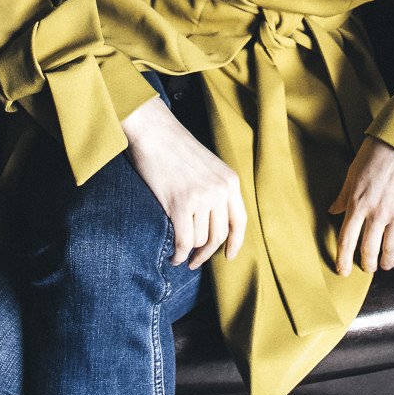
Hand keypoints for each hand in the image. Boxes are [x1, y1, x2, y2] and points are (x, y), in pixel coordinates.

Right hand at [122, 97, 246, 269]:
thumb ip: (217, 190)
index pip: (239, 221)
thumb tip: (215, 226)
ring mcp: (201, 197)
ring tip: (179, 251)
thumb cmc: (175, 149)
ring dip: (189, 251)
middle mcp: (220, 190)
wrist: (154, 132)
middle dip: (206, 253)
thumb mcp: (208, 167)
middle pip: (218, 236)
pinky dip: (178, 255)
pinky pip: (184, 242)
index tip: (228, 257)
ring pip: (199, 240)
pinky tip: (173, 257)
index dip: (235, 243)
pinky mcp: (180, 204)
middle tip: (195, 262)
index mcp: (230, 180)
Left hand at [329, 137, 393, 275]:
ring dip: (387, 262)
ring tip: (385, 266)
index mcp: (357, 204)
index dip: (343, 259)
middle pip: (369, 249)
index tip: (342, 271)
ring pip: (391, 249)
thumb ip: (343, 196)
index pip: (347, 240)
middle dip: (367, 264)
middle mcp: (376, 213)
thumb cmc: (374, 154)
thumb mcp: (352, 173)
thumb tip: (332, 211)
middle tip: (367, 268)